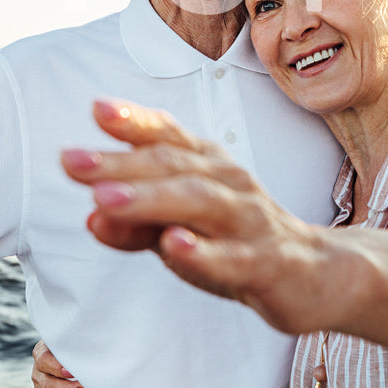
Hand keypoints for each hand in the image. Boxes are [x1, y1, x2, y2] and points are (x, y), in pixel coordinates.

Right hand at [30, 339, 89, 387]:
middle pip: (48, 385)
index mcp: (43, 354)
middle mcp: (39, 374)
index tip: (72, 372)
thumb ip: (81, 346)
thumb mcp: (77, 343)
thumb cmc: (80, 349)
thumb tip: (97, 351)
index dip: (56, 366)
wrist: (76, 360)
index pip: (44, 360)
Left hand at [61, 99, 336, 335]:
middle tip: (71, 161)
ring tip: (104, 199)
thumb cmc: (237, 242)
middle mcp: (228, 182)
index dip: (133, 120)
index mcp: (207, 165)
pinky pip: (232, 256)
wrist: (317, 277)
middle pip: (171, 165)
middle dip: (118, 163)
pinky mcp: (266, 262)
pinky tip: (172, 245)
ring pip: (198, 202)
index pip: (167, 134)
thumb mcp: (180, 230)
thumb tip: (89, 216)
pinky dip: (201, 251)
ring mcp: (249, 220)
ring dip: (149, 199)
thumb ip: (134, 224)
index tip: (97, 110)